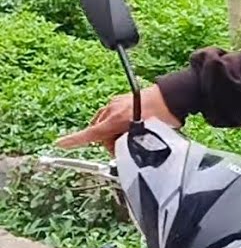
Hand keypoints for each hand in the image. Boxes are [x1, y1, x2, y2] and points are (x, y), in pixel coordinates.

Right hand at [56, 85, 181, 154]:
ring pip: (105, 123)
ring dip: (114, 132)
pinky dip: (117, 123)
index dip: (75, 140)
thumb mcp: (147, 135)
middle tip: (126, 146)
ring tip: (133, 134)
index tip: (60, 144)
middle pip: (99, 132)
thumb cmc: (163, 115)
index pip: (91, 133)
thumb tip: (123, 151)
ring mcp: (116, 103)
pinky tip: (133, 125)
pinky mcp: (121, 100)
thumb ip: (131, 144)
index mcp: (116, 119)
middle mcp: (112, 109)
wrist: (173, 96)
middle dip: (109, 142)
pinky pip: (112, 115)